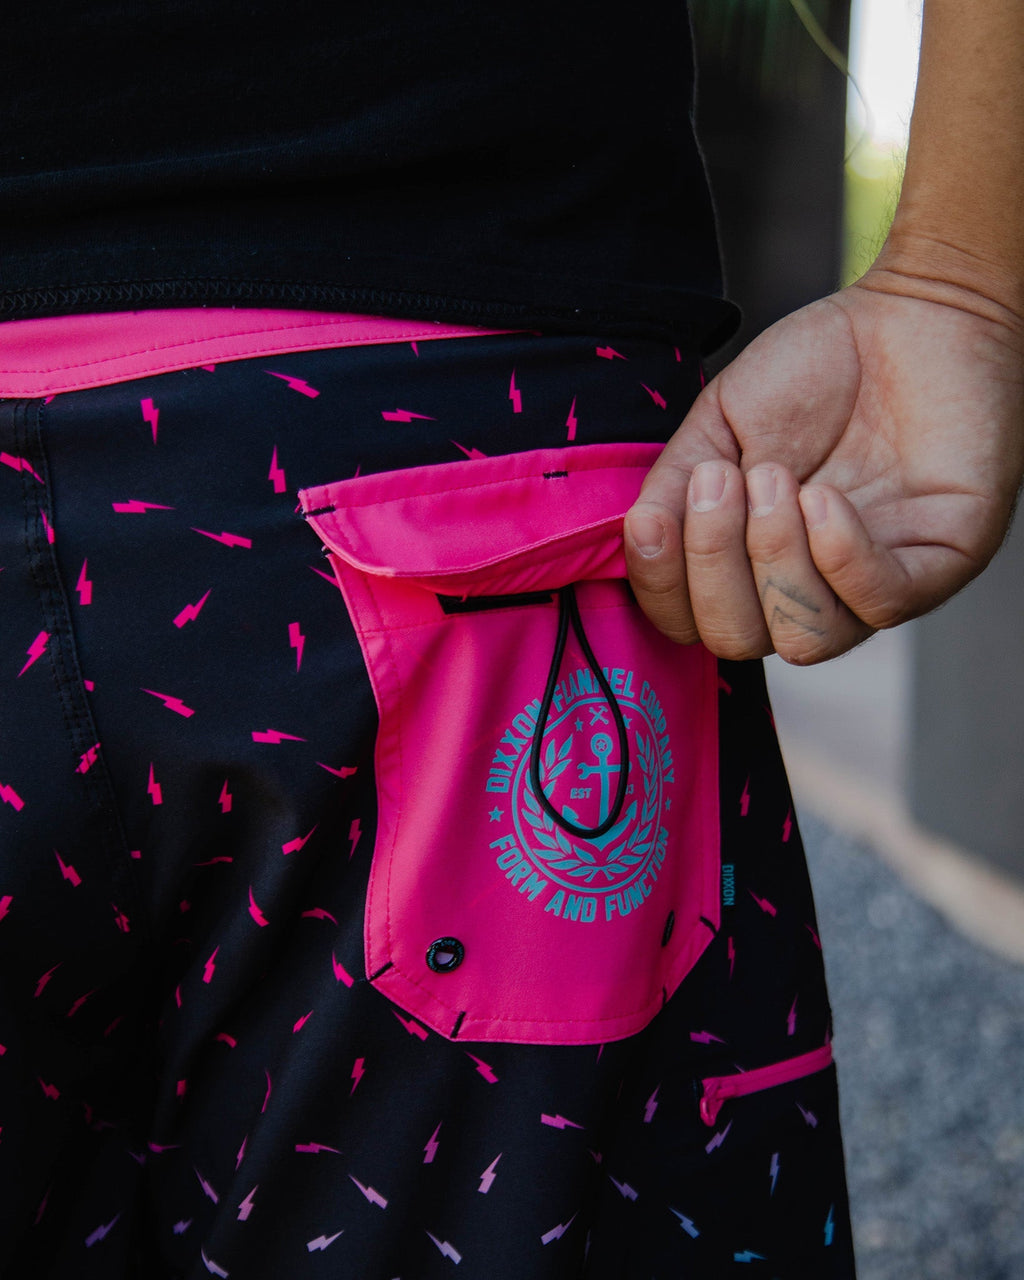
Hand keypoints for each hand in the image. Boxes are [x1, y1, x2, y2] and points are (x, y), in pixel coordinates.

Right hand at [624, 273, 1023, 663]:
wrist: (909, 317)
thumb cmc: (813, 372)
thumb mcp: (717, 427)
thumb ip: (671, 488)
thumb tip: (636, 540)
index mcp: (749, 564)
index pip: (692, 622)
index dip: (662, 588)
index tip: (651, 520)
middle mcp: (808, 587)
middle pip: (739, 641)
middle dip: (714, 565)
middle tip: (725, 479)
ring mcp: (872, 584)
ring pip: (806, 639)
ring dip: (774, 559)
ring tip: (776, 478)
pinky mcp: (939, 564)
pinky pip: (880, 604)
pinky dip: (839, 555)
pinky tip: (824, 497)